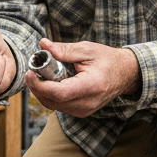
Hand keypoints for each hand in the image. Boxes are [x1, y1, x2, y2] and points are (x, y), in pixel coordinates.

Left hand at [26, 38, 140, 117]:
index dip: (40, 85)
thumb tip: (44, 45)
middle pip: (53, 101)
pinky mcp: (81, 112)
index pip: (60, 93)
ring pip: (54, 106)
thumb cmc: (108, 60)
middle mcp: (87, 103)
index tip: (30, 73)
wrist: (125, 74)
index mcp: (91, 86)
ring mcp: (85, 110)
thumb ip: (64, 49)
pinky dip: (50, 96)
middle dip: (37, 87)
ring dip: (42, 92)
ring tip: (39, 76)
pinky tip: (49, 84)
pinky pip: (60, 106)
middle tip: (31, 72)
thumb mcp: (87, 49)